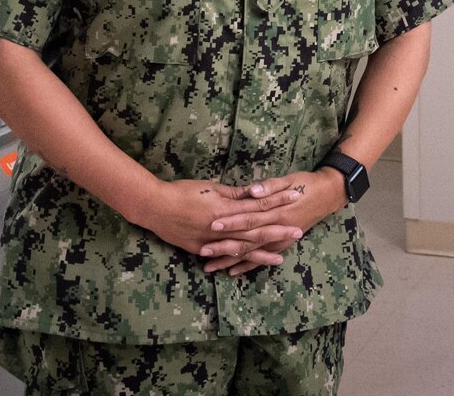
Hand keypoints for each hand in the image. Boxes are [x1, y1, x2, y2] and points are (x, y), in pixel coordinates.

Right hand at [129, 178, 307, 259]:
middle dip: (278, 230)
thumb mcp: (210, 187)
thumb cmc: (182, 191)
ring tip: (281, 257)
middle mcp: (222, 227)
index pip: (258, 204)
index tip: (294, 196)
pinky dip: (237, 263)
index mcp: (225, 208)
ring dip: (263, 253)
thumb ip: (233, 194)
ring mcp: (212, 241)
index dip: (278, 201)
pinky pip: (224, 258)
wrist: (155, 207)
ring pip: (242, 248)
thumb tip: (253, 194)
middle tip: (298, 231)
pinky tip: (249, 267)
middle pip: (256, 230)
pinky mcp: (202, 250)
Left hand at [200, 168, 348, 276]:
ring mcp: (278, 240)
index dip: (231, 222)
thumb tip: (253, 191)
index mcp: (275, 211)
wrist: (327, 195)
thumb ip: (269, 187)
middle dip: (223, 246)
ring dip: (229, 260)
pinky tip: (231, 271)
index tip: (212, 225)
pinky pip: (261, 258)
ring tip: (209, 267)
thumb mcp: (287, 180)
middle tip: (202, 251)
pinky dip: (246, 265)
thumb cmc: (304, 183)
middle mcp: (275, 229)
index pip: (248, 218)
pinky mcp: (280, 245)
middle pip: (245, 239)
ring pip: (250, 253)